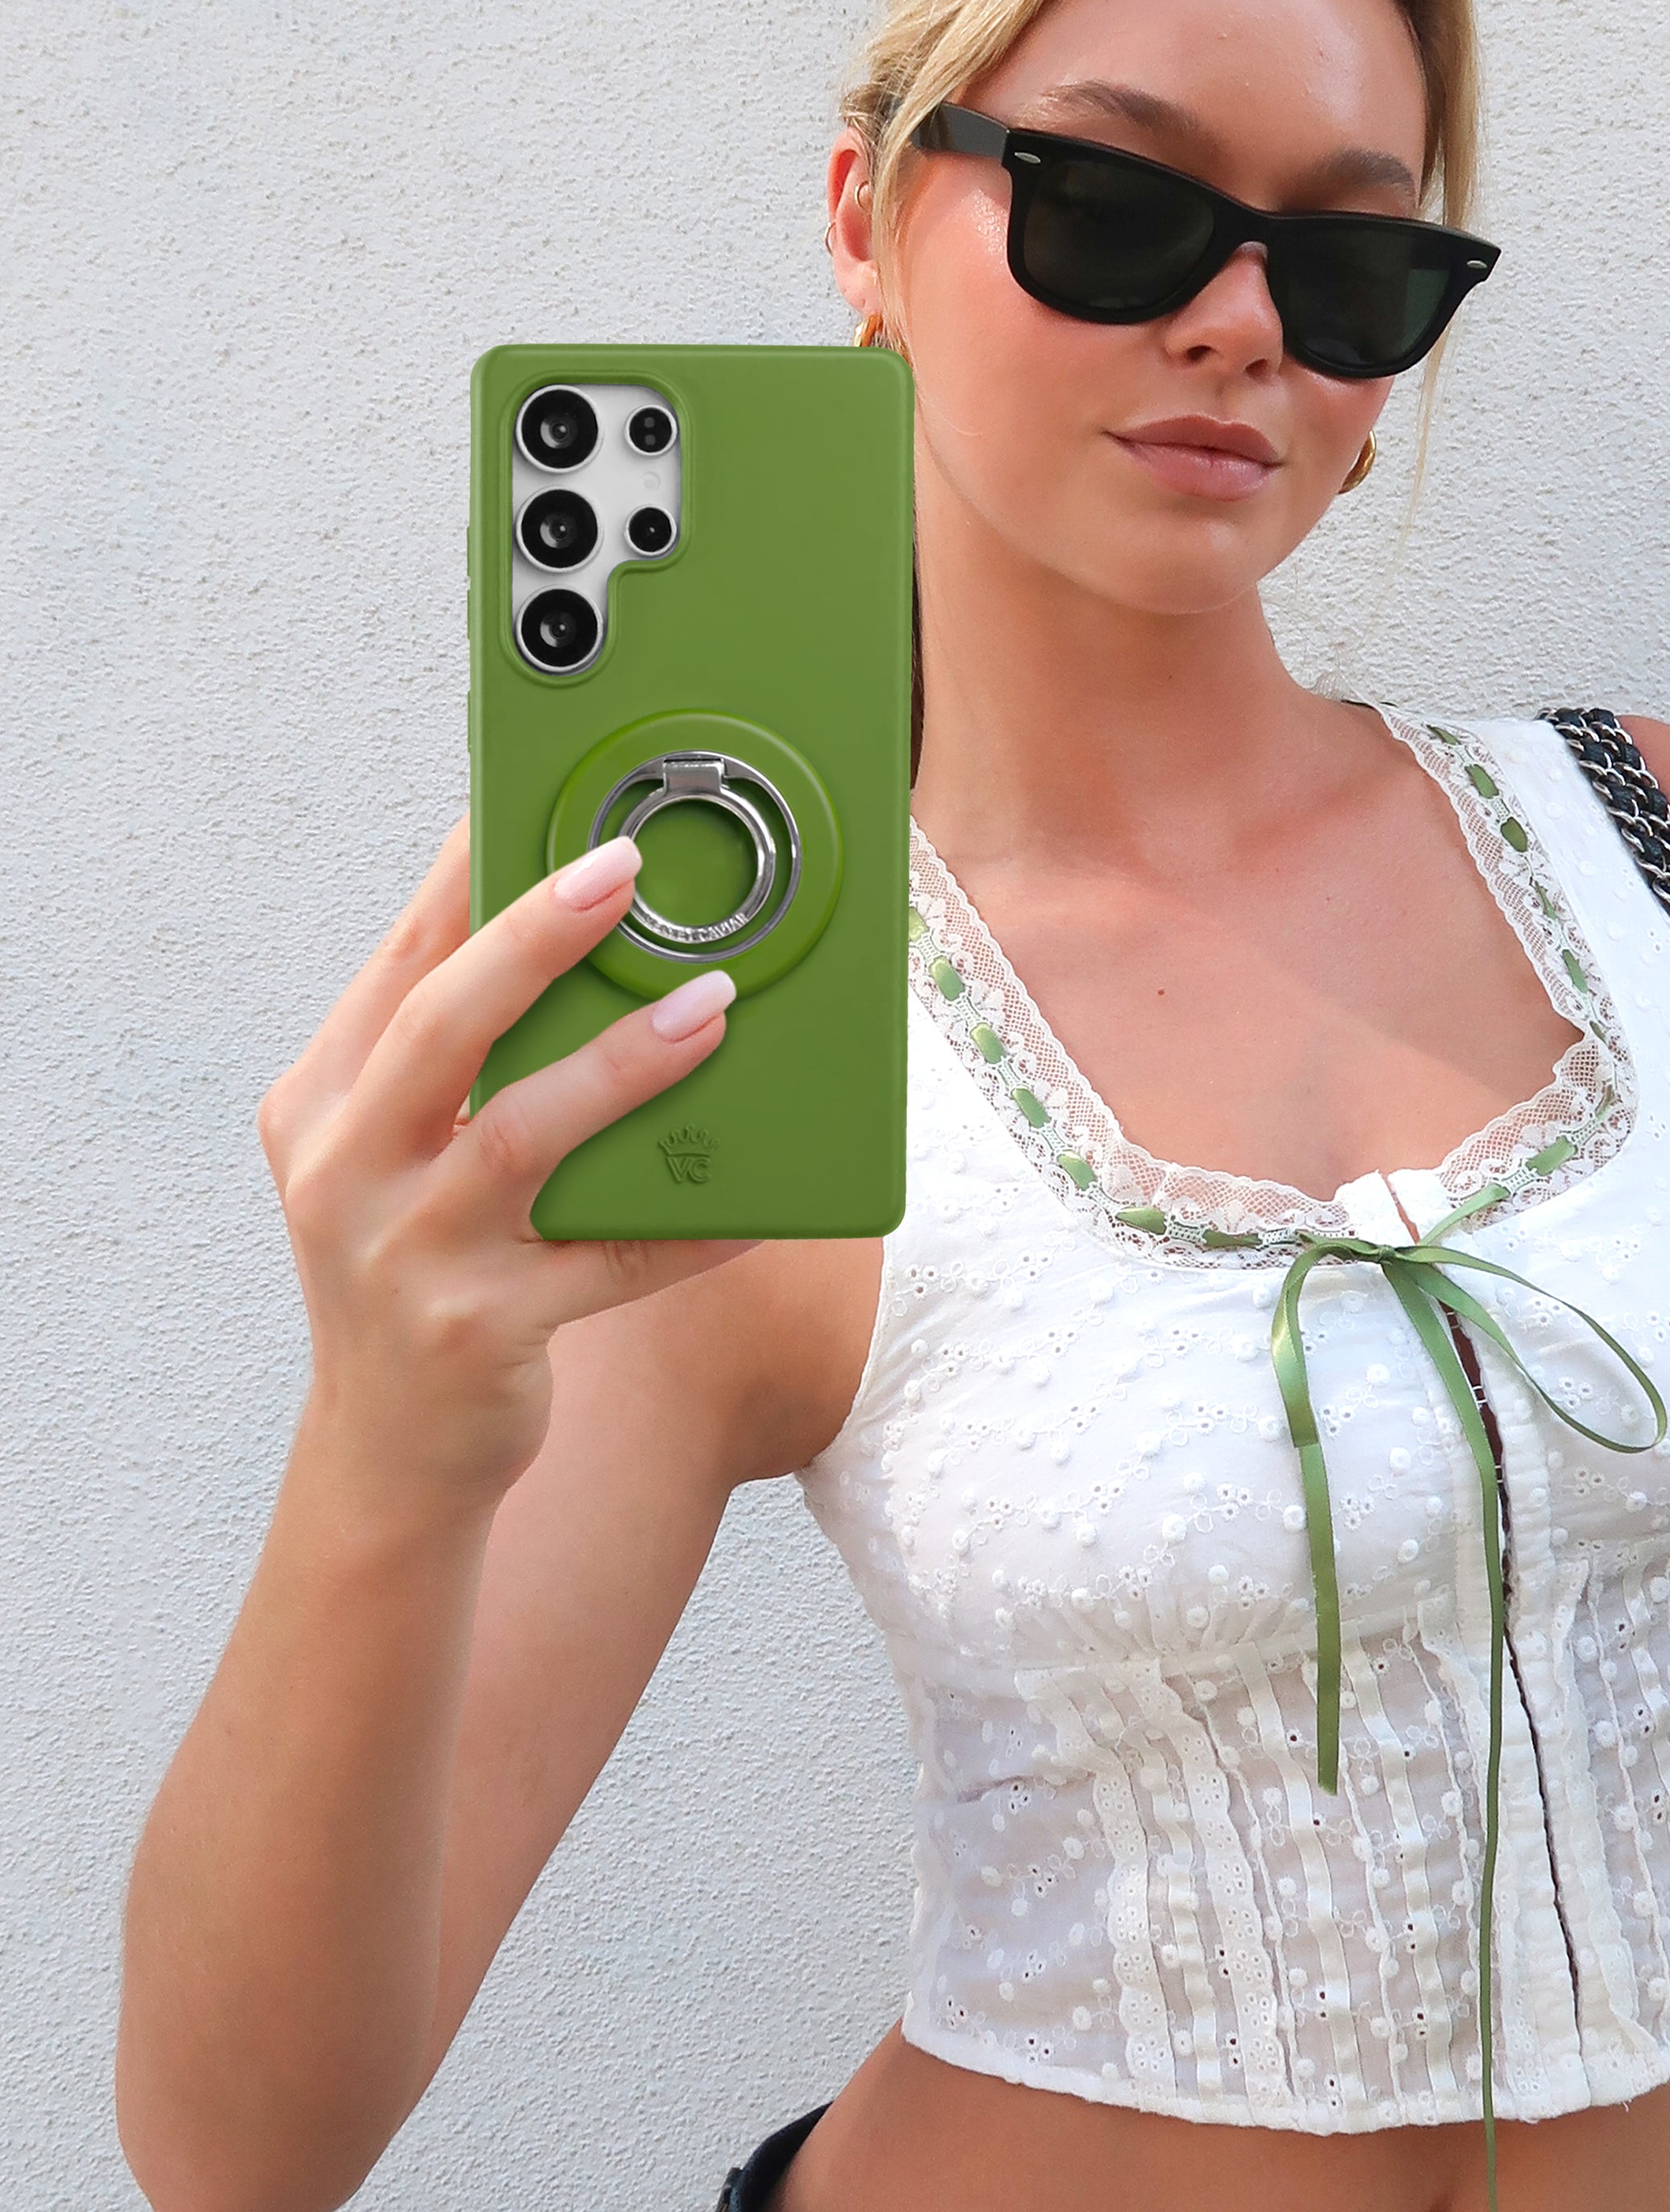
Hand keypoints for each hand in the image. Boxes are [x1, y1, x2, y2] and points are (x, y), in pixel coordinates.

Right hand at [257, 820, 753, 1518]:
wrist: (389, 1453)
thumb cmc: (419, 1267)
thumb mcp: (399, 1154)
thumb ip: (460, 1061)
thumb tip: (587, 937)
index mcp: (326, 1102)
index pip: (399, 961)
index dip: (465, 875)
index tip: (531, 797)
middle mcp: (347, 1170)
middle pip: (442, 1027)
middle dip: (532, 938)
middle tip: (620, 869)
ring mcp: (407, 1256)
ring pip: (521, 1136)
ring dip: (622, 1065)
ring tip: (709, 1007)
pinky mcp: (479, 1332)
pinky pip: (613, 1264)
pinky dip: (692, 1225)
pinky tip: (761, 1194)